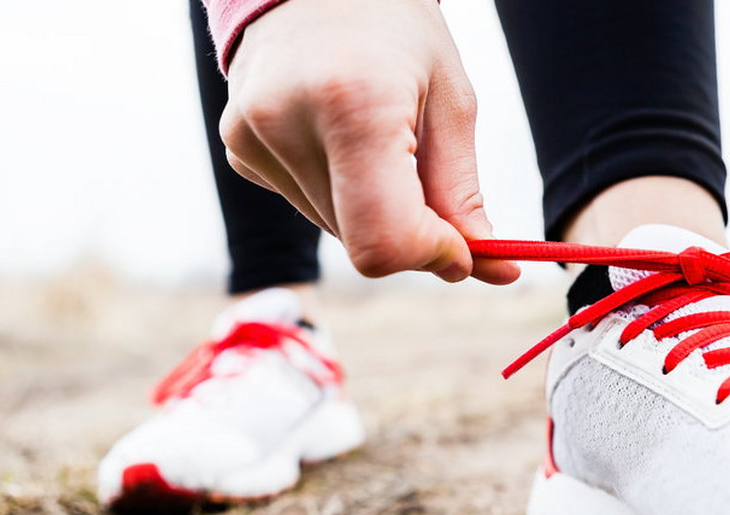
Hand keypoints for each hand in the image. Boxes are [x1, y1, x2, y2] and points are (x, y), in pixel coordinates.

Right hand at [221, 0, 519, 284]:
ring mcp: (251, 138)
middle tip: (431, 185)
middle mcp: (287, 125)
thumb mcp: (450, 102)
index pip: (383, 241)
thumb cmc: (396, 30)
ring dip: (374, 211)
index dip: (431, 255)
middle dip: (410, 234)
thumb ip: (463, 194)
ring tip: (380, 139)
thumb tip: (491, 270)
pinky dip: (339, 193)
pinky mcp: (238, 149)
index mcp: (352, 106)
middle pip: (361, 244)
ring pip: (336, 232)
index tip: (461, 243)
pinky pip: (307, 206)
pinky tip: (340, 135)